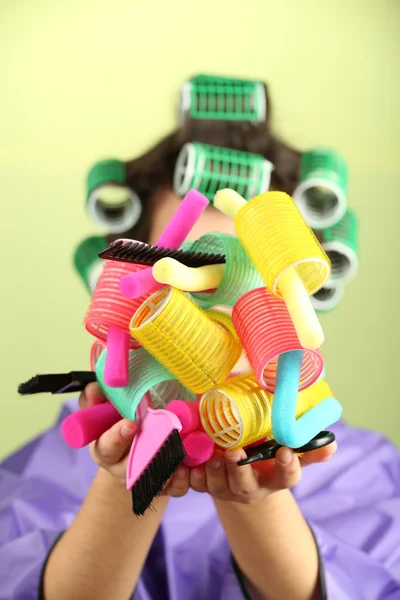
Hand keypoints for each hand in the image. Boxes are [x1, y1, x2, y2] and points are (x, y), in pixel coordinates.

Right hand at [78, 383, 190, 498]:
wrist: (133, 446)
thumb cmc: (116, 422)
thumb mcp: (102, 409)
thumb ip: (96, 398)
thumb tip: (94, 387)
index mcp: (105, 450)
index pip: (107, 447)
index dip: (118, 437)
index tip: (131, 424)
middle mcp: (123, 469)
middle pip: (134, 468)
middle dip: (149, 453)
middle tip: (164, 436)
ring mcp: (144, 479)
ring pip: (156, 479)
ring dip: (169, 466)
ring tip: (180, 449)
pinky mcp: (164, 485)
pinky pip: (175, 487)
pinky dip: (183, 478)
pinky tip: (189, 464)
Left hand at [187, 442, 336, 503]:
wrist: (243, 468)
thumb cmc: (269, 453)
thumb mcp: (290, 450)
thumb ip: (308, 447)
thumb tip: (331, 444)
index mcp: (276, 478)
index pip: (287, 476)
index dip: (288, 466)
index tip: (286, 451)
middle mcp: (252, 487)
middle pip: (246, 486)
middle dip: (240, 471)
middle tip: (236, 452)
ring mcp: (227, 488)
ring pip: (219, 486)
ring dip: (215, 471)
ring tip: (214, 455)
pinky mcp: (207, 484)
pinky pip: (196, 483)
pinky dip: (192, 473)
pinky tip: (189, 460)